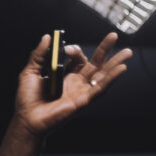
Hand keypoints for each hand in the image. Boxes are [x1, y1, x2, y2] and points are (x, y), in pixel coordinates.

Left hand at [13, 32, 131, 137]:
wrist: (28, 119)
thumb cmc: (28, 99)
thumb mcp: (30, 72)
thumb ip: (39, 55)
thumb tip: (47, 37)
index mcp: (64, 74)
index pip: (76, 58)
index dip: (74, 50)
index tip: (66, 48)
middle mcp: (75, 82)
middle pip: (94, 63)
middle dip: (104, 50)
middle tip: (113, 36)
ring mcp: (81, 91)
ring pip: (102, 75)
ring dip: (115, 63)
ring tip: (127, 52)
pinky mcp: (83, 100)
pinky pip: (100, 89)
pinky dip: (111, 78)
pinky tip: (121, 69)